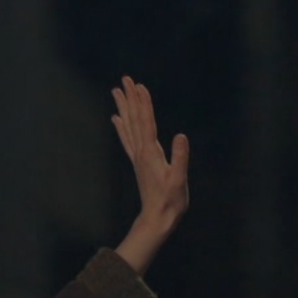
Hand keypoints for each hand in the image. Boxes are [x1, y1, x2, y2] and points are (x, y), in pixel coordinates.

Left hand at [110, 76, 188, 273]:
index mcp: (151, 153)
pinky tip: (116, 118)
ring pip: (128, 126)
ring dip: (124, 107)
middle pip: (134, 119)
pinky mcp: (138, 163)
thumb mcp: (179, 180)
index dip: (144, 103)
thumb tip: (181, 136)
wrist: (157, 218)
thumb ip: (180, 158)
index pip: (146, 123)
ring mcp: (137, 157)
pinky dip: (121, 127)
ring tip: (117, 91)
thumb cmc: (171, 201)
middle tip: (125, 79)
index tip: (139, 86)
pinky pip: (127, 140)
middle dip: (130, 98)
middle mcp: (141, 152)